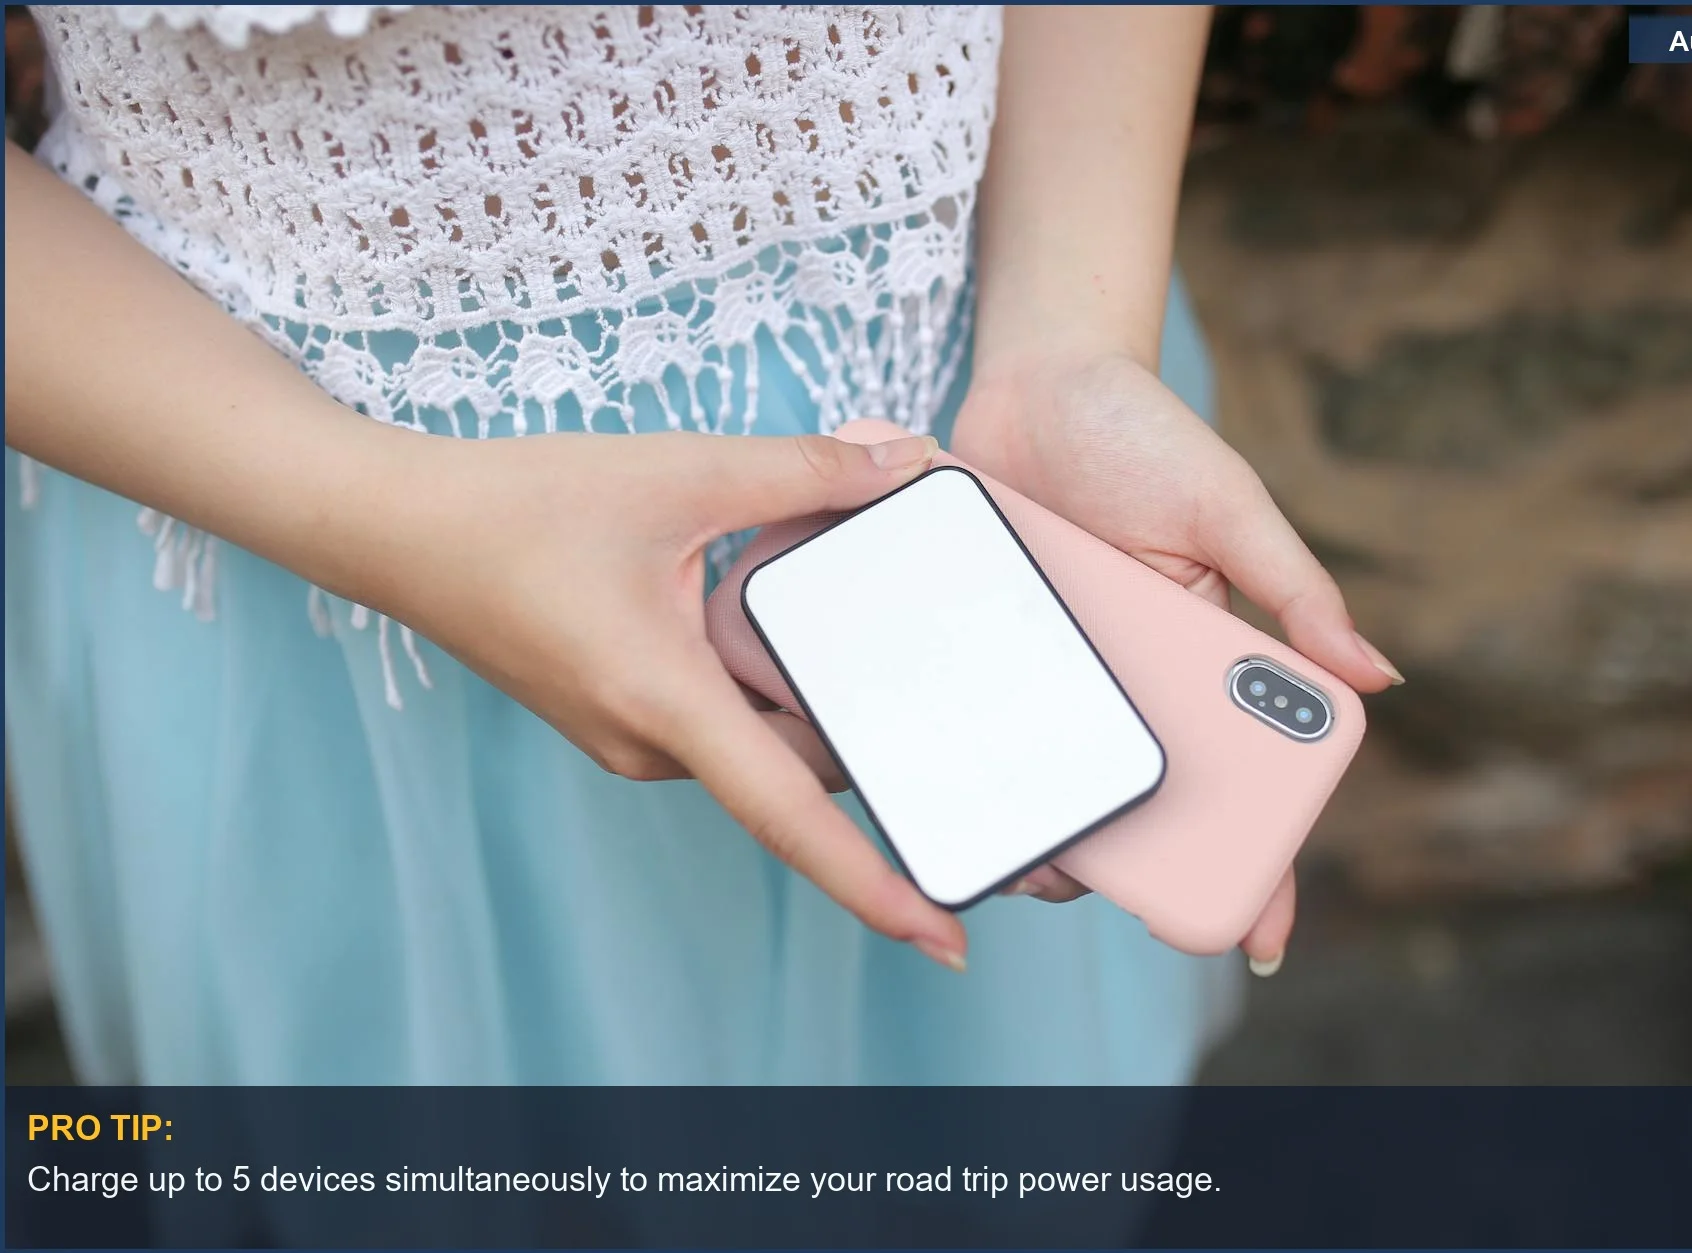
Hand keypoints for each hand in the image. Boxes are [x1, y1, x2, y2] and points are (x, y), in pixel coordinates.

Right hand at [340, 426, 971, 972]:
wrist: (396, 528)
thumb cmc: (519, 506)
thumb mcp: (677, 472)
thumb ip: (802, 470)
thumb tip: (906, 464)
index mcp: (665, 703)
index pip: (791, 816)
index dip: (873, 885)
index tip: (945, 937)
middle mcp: (649, 744)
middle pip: (796, 771)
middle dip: (875, 750)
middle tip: (965, 722)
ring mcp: (630, 737)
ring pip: (759, 744)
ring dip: (819, 708)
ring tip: (898, 661)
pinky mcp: (620, 714)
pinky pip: (721, 722)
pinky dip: (771, 691)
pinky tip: (804, 632)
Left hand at [950, 350, 1403, 970]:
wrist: (1035, 379)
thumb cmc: (1146, 437)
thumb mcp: (1229, 508)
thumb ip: (1294, 589)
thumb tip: (1377, 677)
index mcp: (1197, 662)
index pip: (1241, 779)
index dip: (1258, 861)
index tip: (1264, 940)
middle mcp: (1124, 684)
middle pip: (1138, 801)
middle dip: (1129, 862)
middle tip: (1097, 884)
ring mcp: (1050, 673)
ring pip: (1052, 780)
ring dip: (1044, 829)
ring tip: (1022, 854)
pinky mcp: (983, 648)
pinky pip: (974, 717)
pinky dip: (964, 759)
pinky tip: (946, 792)